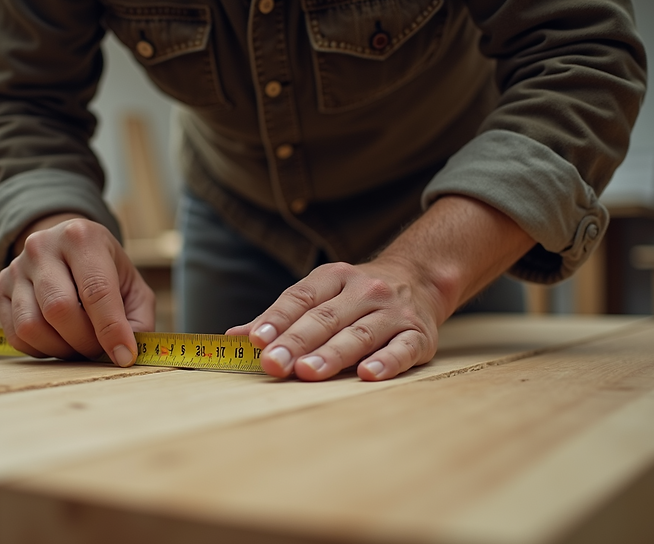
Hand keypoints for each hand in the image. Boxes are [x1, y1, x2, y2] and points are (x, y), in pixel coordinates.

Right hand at [0, 214, 154, 365]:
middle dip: (85, 341)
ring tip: (79, 346)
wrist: (66, 250)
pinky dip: (41, 349)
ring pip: (32, 326)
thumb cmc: (105, 271)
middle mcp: (42, 247)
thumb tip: (126, 353)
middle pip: (60, 309)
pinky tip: (58, 340)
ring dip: (61, 349)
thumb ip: (138, 319)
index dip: (111, 329)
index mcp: (82, 237)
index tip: (124, 356)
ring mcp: (16, 267)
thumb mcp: (132, 286)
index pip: (96, 290)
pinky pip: (16, 335)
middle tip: (100, 350)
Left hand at [227, 259, 444, 381]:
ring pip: (359, 334)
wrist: (421, 278)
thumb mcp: (321, 294)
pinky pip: (402, 349)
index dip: (277, 319)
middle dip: (296, 342)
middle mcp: (364, 291)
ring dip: (332, 354)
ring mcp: (393, 312)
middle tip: (273, 364)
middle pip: (326, 318)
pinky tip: (368, 375)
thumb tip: (233, 338)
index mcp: (334, 277)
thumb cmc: (356, 296)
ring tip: (307, 372)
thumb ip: (280, 317)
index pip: (300, 298)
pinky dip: (386, 362)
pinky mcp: (418, 335)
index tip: (256, 340)